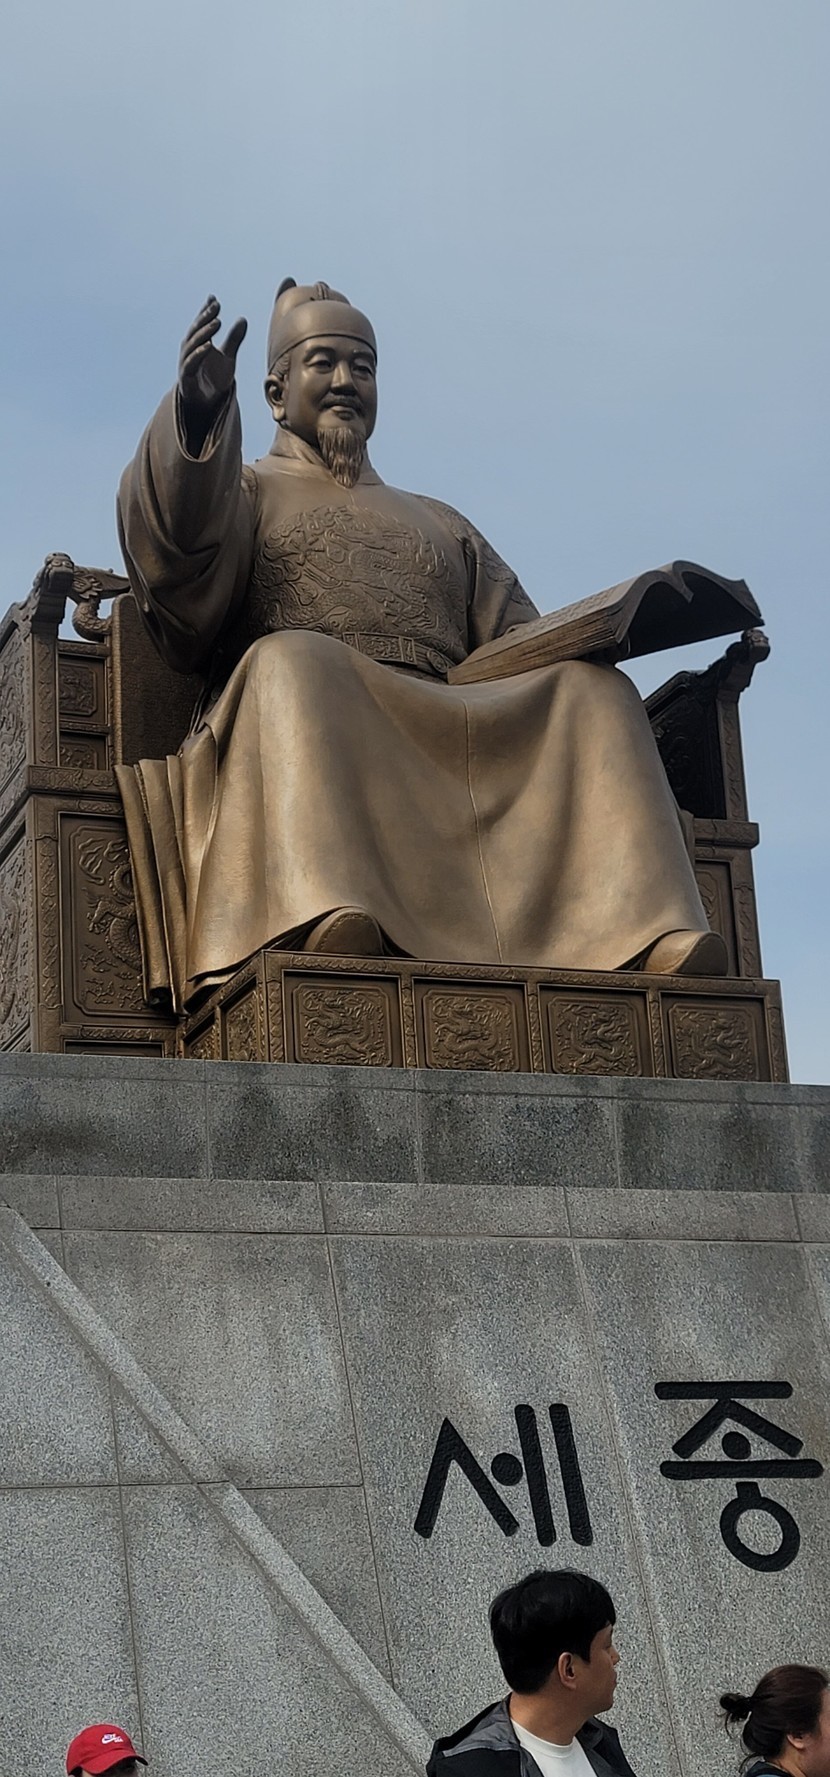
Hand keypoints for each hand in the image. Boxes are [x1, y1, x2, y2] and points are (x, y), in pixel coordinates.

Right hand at [177, 296, 246, 445]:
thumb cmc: (215, 379)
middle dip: (205, 317)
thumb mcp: (229, 358)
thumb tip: (243, 319)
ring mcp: (186, 363)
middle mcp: (189, 350)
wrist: (208, 405)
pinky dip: (199, 354)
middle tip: (217, 306)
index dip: (206, 311)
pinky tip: (209, 346)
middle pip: (196, 330)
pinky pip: (191, 363)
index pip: (201, 324)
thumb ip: (234, 340)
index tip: (214, 298)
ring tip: (217, 322)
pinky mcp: (186, 377)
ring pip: (193, 344)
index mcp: (198, 344)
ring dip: (204, 333)